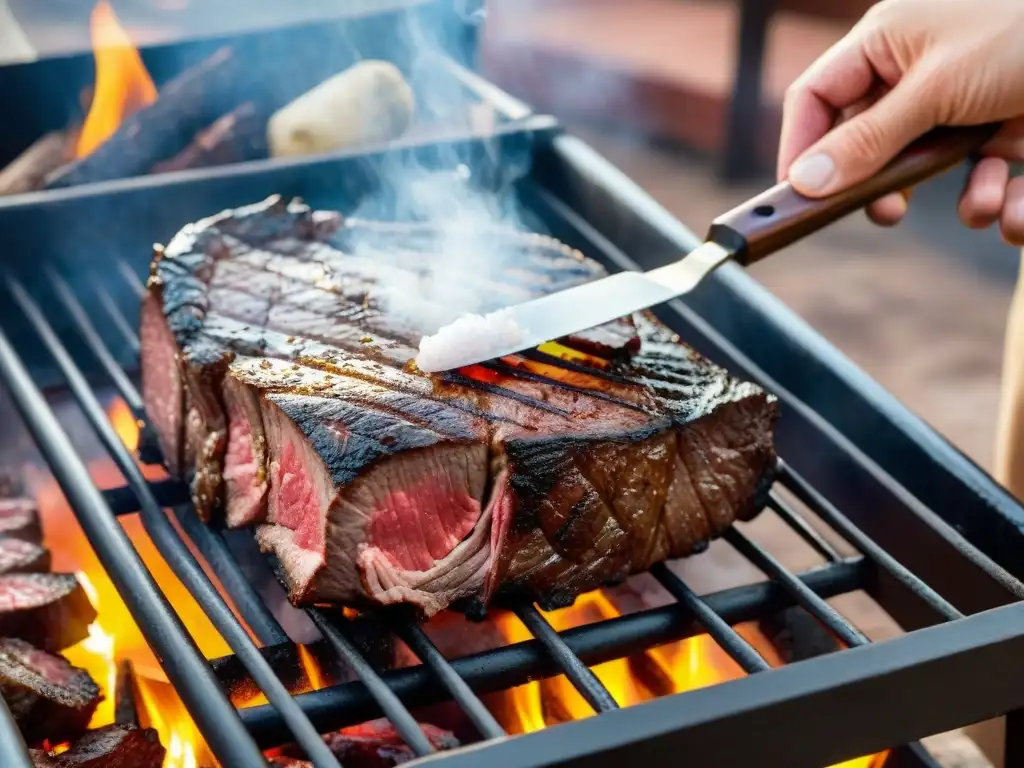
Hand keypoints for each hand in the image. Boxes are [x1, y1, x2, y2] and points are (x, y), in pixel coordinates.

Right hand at [777, 0, 1023, 242]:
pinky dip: (999, 201)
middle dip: (884, 185)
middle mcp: (916, 72)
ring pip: (930, 170)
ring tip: (985, 204)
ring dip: (960, 198)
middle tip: (886, 213)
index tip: (800, 199)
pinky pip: (982, 178)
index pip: (815, 98)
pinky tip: (1017, 206)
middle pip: (867, 142)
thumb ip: (867, 139)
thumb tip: (804, 181)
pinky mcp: (1004, 129)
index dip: (800, 148)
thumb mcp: (936, 88)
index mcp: (886, 43)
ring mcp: (962, 103)